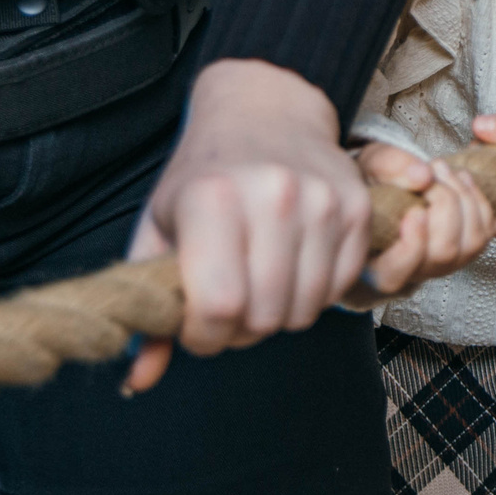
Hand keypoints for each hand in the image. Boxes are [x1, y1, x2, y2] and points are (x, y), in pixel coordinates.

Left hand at [120, 60, 372, 395]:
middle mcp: (273, 194)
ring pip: (306, 308)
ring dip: (279, 315)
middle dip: (240, 331)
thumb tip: (137, 381)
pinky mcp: (358, 207)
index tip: (194, 323)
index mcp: (212, 197)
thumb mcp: (159, 232)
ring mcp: (323, 199)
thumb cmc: (202, 179)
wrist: (264, 113)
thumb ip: (149, 309)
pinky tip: (292, 269)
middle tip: (227, 308)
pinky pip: (341, 287)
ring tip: (258, 287)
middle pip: (264, 316)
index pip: (218, 306)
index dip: (202, 335)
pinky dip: (314, 294)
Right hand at [343, 143, 495, 304]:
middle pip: (442, 253)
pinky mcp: (465, 250)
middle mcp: (411, 273)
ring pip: (470, 244)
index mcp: (373, 265)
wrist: (387, 187)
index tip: (416, 211)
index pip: (394, 274)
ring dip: (464, 198)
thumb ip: (387, 168)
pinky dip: (478, 200)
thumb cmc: (370, 182)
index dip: (412, 245)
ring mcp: (442, 264)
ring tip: (443, 170)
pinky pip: (485, 232)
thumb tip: (423, 176)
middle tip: (431, 171)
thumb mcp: (367, 166)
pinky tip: (460, 178)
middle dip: (444, 204)